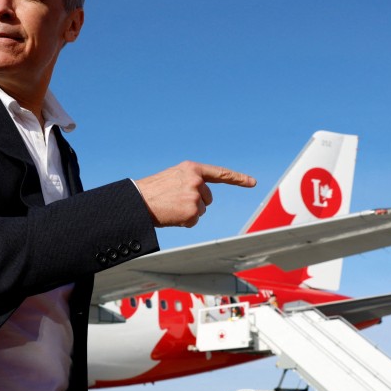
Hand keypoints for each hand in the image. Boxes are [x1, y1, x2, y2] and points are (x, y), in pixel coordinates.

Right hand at [135, 162, 254, 227]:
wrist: (137, 201)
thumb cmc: (153, 190)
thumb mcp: (174, 177)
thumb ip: (191, 181)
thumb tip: (204, 197)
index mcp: (192, 169)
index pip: (220, 174)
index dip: (238, 179)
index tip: (252, 182)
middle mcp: (197, 181)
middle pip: (208, 198)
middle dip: (195, 202)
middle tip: (174, 201)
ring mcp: (195, 197)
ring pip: (201, 210)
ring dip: (188, 212)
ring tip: (171, 207)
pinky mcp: (192, 212)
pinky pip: (194, 221)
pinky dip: (183, 221)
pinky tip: (171, 215)